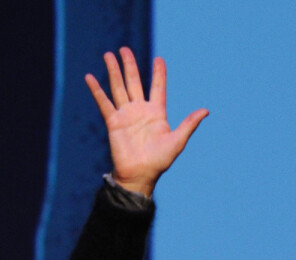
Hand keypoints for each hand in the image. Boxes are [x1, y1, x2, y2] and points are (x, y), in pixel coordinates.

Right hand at [86, 47, 208, 196]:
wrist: (140, 174)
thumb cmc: (160, 160)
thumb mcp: (178, 140)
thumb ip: (189, 123)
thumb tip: (206, 110)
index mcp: (157, 113)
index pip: (157, 88)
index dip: (158, 74)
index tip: (159, 58)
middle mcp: (140, 110)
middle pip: (134, 82)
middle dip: (129, 65)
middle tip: (124, 49)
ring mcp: (126, 115)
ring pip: (118, 88)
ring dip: (113, 71)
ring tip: (108, 55)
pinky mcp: (113, 122)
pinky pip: (104, 103)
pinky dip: (97, 90)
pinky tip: (90, 77)